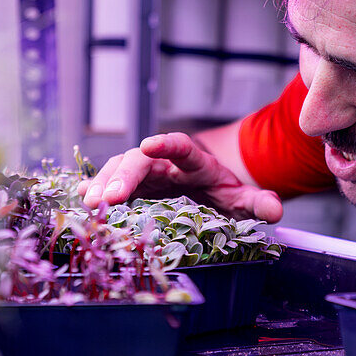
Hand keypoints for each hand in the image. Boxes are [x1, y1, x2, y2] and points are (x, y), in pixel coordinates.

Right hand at [78, 133, 282, 221]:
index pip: (181, 147)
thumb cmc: (224, 191)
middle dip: (122, 177)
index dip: (166, 144)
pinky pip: (111, 183)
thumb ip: (258, 203)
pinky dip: (96, 190)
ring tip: (90, 205)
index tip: (149, 144)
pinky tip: (80, 199)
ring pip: (119, 170)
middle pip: (140, 161)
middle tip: (106, 200)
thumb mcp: (242, 199)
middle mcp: (165, 163)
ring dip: (103, 185)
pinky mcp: (132, 185)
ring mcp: (146, 173)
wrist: (208, 187)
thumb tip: (275, 211)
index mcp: (194, 162)